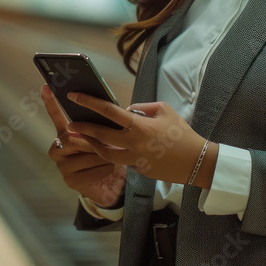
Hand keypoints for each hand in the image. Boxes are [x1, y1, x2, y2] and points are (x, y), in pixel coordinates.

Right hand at [41, 85, 125, 207]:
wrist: (112, 183)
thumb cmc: (108, 155)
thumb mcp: (104, 137)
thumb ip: (97, 125)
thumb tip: (102, 111)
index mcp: (65, 134)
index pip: (55, 116)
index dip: (51, 102)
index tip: (46, 87)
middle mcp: (58, 149)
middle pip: (71, 140)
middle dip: (92, 142)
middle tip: (109, 143)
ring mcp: (62, 166)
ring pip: (84, 156)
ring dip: (103, 156)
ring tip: (114, 157)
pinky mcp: (70, 181)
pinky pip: (89, 172)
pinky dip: (104, 169)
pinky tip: (109, 168)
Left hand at [65, 92, 210, 186]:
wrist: (196, 161)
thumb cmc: (181, 132)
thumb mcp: (164, 110)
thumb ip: (142, 107)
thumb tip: (126, 110)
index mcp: (139, 126)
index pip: (108, 111)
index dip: (89, 102)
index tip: (74, 96)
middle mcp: (133, 144)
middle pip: (100, 136)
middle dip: (83, 129)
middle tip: (70, 124)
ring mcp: (134, 160)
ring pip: (105, 154)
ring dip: (92, 145)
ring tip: (84, 138)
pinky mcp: (138, 170)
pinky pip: (121, 160)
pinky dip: (114, 153)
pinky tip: (108, 148)